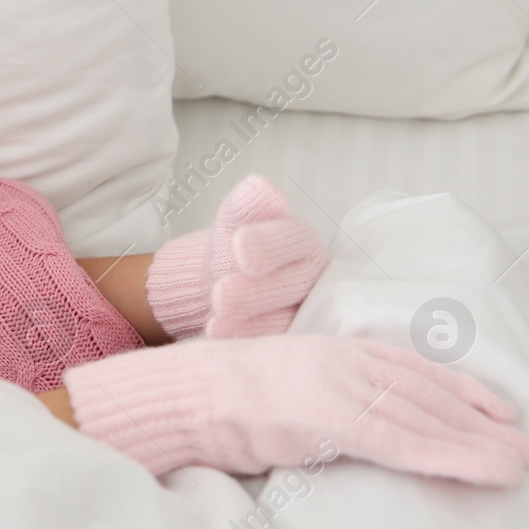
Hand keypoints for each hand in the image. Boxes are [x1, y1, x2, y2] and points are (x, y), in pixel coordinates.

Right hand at [61, 334, 528, 487]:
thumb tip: (343, 415)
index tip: (497, 408)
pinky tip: (475, 469)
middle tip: (524, 446)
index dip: (458, 387)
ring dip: (475, 444)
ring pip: (421, 417)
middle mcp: (341, 359)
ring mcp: (336, 386)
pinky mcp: (328, 416)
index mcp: (328, 347)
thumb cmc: (218, 397)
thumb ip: (318, 387)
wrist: (180, 394)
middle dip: (479, 420)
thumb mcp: (280, 381)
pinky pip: (398, 440)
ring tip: (516, 466)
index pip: (408, 365)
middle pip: (425, 391)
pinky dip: (442, 455)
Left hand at [146, 174, 328, 339]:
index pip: (293, 240)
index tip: (238, 244)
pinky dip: (247, 341)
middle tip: (220, 294)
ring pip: (286, 319)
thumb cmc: (234, 243)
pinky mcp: (293, 336)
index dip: (268, 243)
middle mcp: (313, 276)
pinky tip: (218, 336)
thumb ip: (247, 204)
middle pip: (292, 285)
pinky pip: (276, 341)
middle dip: (255, 291)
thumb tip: (259, 186)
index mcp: (301, 240)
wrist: (222, 279)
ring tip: (216, 320)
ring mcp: (305, 309)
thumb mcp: (235, 217)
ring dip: (252, 322)